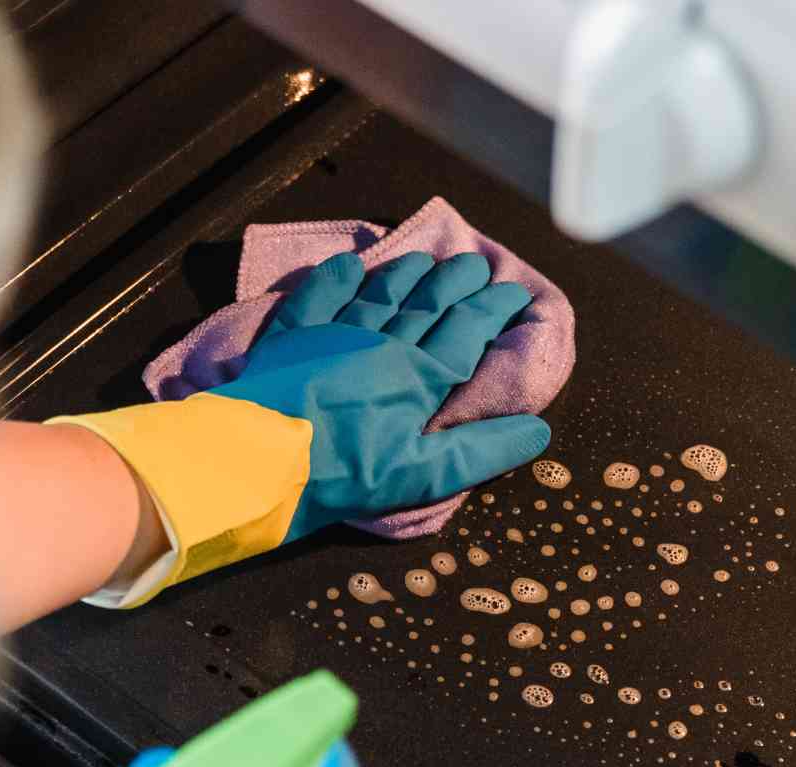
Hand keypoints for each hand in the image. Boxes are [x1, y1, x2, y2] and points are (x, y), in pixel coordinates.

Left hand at [211, 251, 550, 539]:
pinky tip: (350, 265)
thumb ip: (479, 450)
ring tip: (426, 260)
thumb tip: (537, 430)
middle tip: (478, 265)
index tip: (515, 293)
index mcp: (419, 377)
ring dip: (408, 274)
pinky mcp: (292, 338)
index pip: (468, 331)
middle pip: (429, 303)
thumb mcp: (421, 477)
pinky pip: (319, 297)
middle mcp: (383, 344)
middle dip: (458, 281)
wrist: (259, 461)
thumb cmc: (344, 474)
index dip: (494, 309)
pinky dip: (336, 279)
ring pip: (381, 293)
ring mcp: (334, 335)